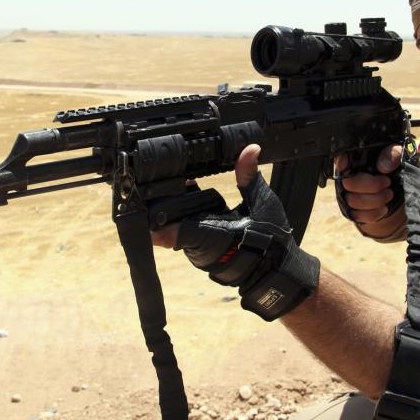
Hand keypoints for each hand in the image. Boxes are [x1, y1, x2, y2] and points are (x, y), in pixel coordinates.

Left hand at [155, 144, 319, 320]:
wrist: (274, 271)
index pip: (173, 231)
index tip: (145, 201)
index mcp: (212, 235)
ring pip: (174, 229)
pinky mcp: (199, 255)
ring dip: (174, 210)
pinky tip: (189, 197)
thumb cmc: (271, 241)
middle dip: (166, 203)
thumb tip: (249, 149)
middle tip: (167, 180)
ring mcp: (197, 254)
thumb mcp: (262, 204)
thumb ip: (249, 177)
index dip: (157, 220)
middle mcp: (199, 248)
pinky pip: (183, 234)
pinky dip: (184, 217)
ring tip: (178, 184)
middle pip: (170, 223)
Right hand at [334, 144, 404, 236]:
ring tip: (389, 194)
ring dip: (376, 200)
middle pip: (348, 183)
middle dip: (373, 185)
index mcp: (353, 159)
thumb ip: (391, 155)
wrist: (393, 187)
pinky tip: (384, 208)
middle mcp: (345, 177)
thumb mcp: (395, 156)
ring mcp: (346, 195)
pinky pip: (358, 216)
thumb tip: (383, 167)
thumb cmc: (390, 167)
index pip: (340, 159)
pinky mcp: (351, 211)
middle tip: (388, 182)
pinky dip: (374, 213)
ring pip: (354, 201)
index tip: (348, 163)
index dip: (342, 162)